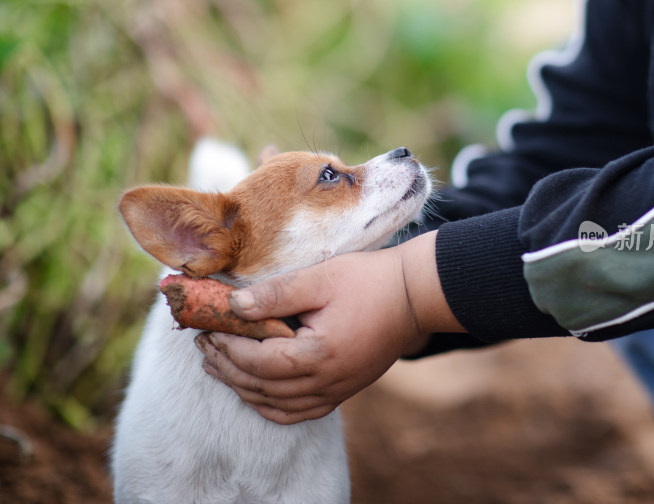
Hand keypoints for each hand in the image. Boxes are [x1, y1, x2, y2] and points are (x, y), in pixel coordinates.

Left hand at [194, 231, 462, 423]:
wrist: (414, 296)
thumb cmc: (369, 280)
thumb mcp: (320, 278)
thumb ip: (275, 294)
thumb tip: (233, 306)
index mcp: (317, 353)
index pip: (257, 360)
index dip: (226, 348)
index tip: (206, 329)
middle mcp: (325, 381)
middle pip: (260, 386)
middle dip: (226, 367)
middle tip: (203, 347)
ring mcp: (336, 390)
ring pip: (276, 404)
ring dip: (243, 388)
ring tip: (219, 368)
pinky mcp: (343, 390)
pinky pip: (299, 412)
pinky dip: (271, 406)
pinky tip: (256, 394)